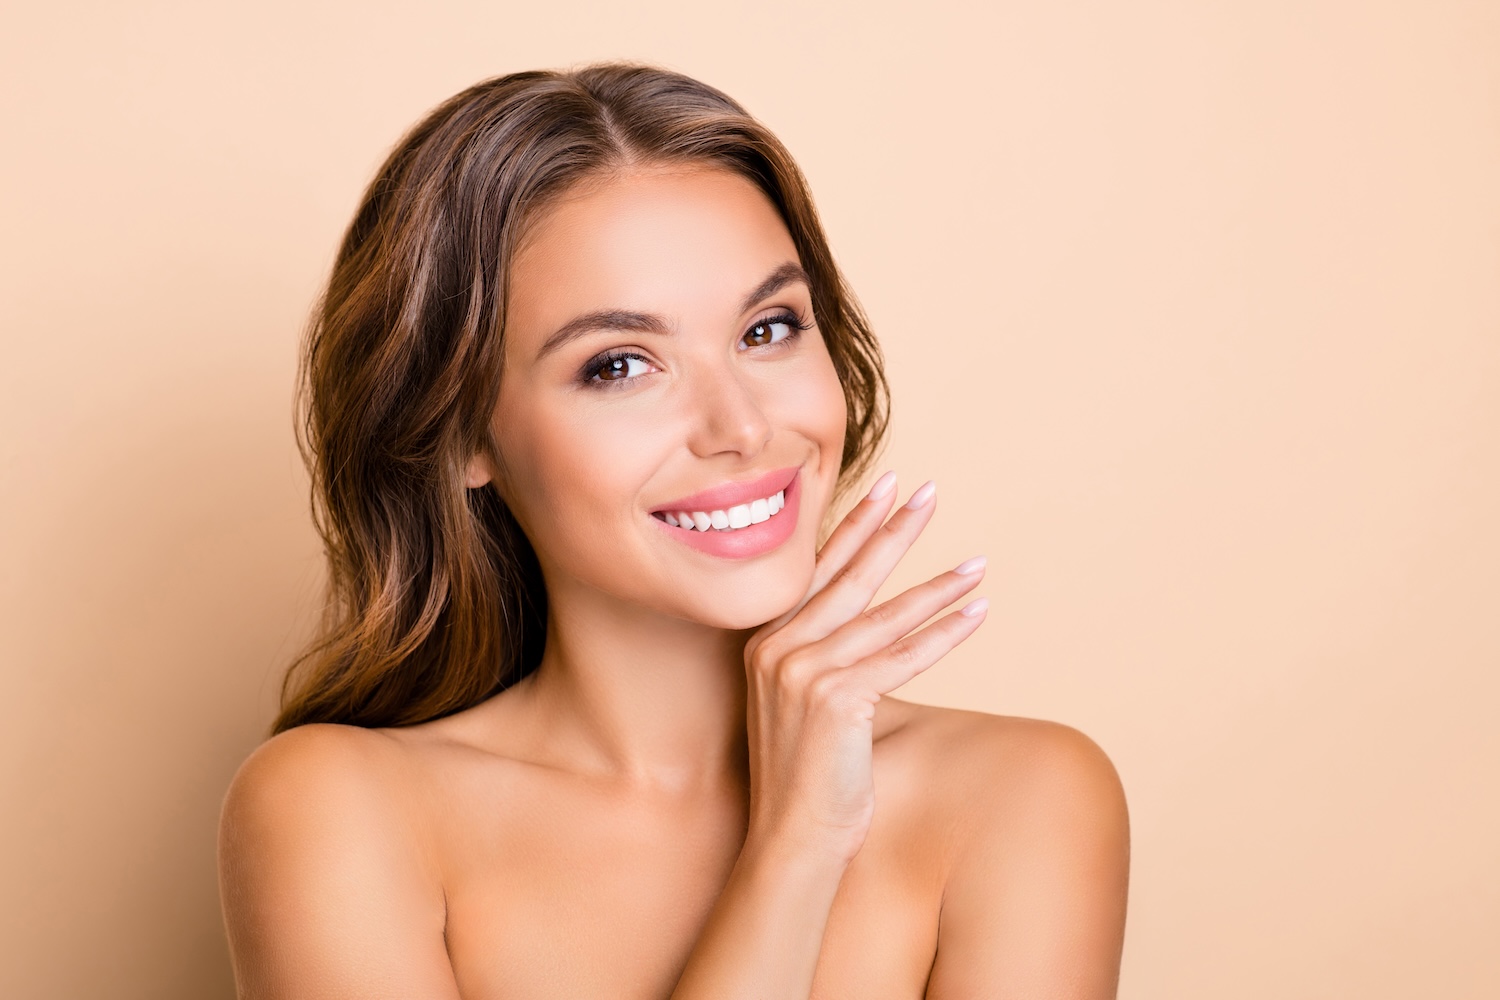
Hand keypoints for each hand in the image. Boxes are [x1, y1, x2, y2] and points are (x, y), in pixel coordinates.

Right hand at [741, 473, 987, 863]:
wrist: (792, 837)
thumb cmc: (808, 775)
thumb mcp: (803, 702)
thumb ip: (826, 655)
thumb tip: (871, 621)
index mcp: (765, 642)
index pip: (817, 571)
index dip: (855, 526)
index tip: (885, 488)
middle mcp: (777, 648)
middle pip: (850, 576)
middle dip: (893, 530)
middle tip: (928, 491)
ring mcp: (802, 671)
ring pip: (885, 616)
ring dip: (938, 586)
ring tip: (978, 563)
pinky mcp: (834, 698)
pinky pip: (902, 657)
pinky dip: (944, 634)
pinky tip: (977, 614)